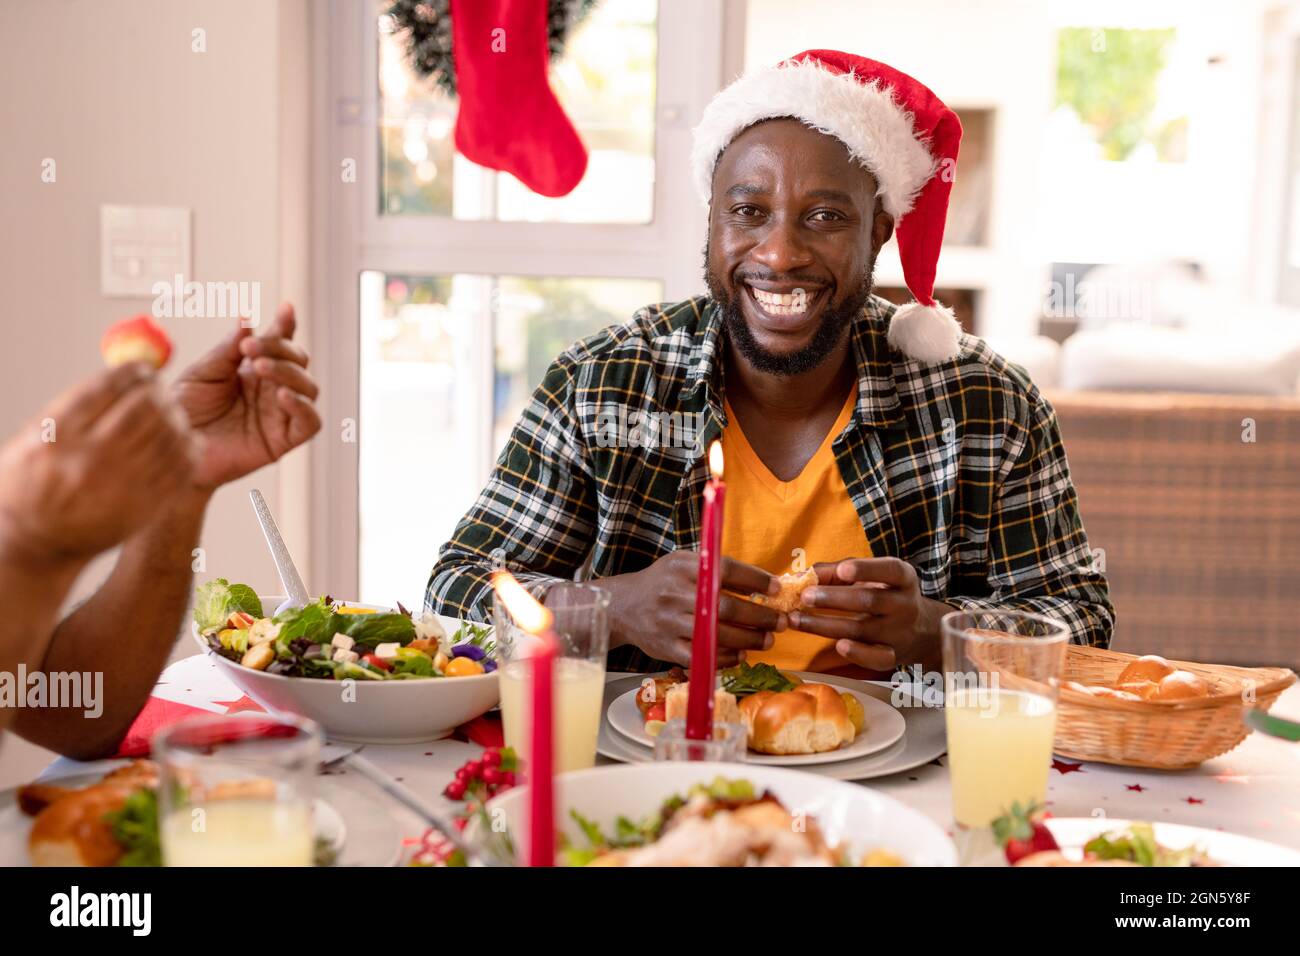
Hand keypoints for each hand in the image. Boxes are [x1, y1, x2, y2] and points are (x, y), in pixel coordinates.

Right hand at [0, 363, 199, 563]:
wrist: (38, 543)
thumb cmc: (32, 481)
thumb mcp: (32, 440)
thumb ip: (74, 406)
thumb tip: (124, 372)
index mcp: (55, 438)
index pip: (105, 389)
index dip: (132, 373)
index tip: (143, 369)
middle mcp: (88, 461)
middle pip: (143, 410)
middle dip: (157, 392)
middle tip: (160, 390)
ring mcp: (119, 487)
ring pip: (167, 436)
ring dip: (176, 417)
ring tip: (171, 414)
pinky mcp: (144, 508)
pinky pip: (180, 467)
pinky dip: (188, 446)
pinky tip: (183, 439)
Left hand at [174, 303, 320, 490]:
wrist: (172, 450)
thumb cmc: (183, 413)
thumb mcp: (202, 373)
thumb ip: (227, 349)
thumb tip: (248, 320)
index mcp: (253, 370)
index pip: (280, 343)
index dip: (287, 326)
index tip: (286, 309)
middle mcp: (271, 390)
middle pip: (299, 361)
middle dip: (280, 348)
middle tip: (249, 348)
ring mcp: (279, 414)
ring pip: (309, 387)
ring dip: (289, 373)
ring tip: (260, 368)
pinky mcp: (283, 441)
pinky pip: (310, 422)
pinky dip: (302, 406)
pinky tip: (281, 396)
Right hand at [600, 552, 783, 667]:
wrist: (623, 606)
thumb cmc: (663, 583)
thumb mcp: (684, 564)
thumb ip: (716, 569)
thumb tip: (762, 584)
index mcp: (682, 566)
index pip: (725, 570)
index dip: (755, 580)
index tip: (777, 589)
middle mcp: (674, 593)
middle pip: (725, 606)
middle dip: (759, 616)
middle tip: (781, 622)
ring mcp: (669, 622)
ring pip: (717, 634)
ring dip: (749, 639)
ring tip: (767, 640)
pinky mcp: (666, 647)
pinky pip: (702, 655)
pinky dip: (726, 657)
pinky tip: (741, 654)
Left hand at [788, 558, 949, 669]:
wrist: (920, 629)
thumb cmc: (883, 593)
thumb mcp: (869, 576)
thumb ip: (836, 572)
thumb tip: (801, 576)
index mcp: (902, 577)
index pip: (889, 570)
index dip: (865, 570)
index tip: (842, 570)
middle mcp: (904, 604)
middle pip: (869, 600)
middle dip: (834, 598)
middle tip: (805, 596)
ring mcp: (899, 632)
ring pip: (862, 629)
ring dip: (825, 625)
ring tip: (796, 620)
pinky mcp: (893, 656)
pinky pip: (876, 658)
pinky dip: (858, 653)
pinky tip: (838, 646)